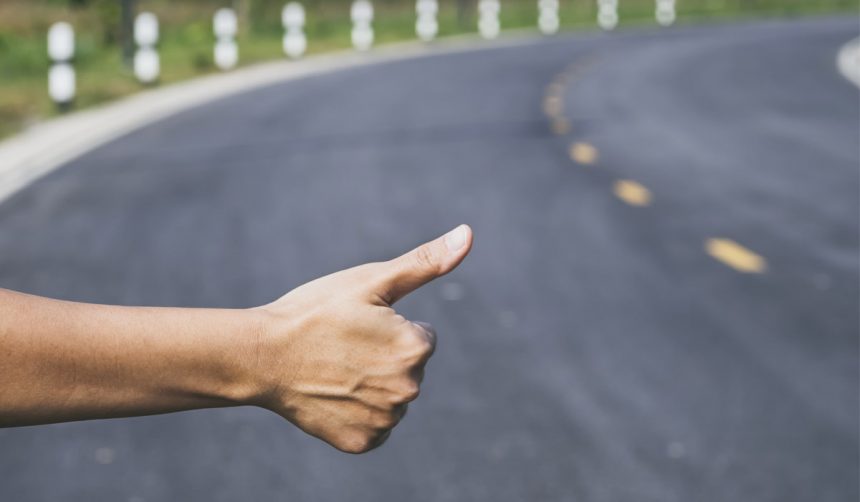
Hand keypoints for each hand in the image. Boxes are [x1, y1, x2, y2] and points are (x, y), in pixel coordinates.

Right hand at [252, 225, 472, 452]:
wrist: (261, 356)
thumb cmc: (315, 311)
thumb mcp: (371, 280)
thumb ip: (426, 262)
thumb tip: (468, 234)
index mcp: (416, 348)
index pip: (422, 336)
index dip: (389, 327)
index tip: (357, 325)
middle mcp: (409, 390)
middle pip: (409, 368)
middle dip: (384, 356)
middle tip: (342, 347)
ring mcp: (385, 421)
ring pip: (392, 396)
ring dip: (372, 385)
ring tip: (334, 370)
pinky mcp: (363, 442)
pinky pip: (376, 425)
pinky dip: (359, 412)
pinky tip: (333, 396)